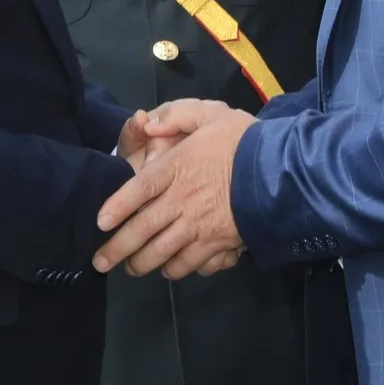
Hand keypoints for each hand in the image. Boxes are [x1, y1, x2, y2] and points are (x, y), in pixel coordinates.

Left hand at [93, 108, 254, 279]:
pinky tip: (170, 268)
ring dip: (143, 265)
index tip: (101, 222)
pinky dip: (176, 270)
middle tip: (100, 262)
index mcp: (177, 169)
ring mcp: (200, 227)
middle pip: (142, 230)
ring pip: (162, 254)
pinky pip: (190, 265)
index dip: (116, 207)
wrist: (282, 173)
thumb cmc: (244, 142)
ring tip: (131, 269)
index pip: (138, 190)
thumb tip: (147, 123)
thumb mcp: (211, 115)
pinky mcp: (218, 245)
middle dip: (117, 250)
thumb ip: (177, 116)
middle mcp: (182, 201)